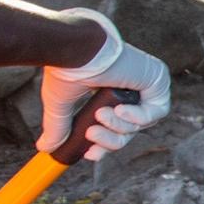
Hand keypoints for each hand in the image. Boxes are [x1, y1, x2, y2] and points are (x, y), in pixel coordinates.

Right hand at [37, 9, 170, 160]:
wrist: (75, 49)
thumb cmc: (67, 68)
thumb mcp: (61, 104)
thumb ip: (59, 126)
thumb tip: (45, 147)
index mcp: (108, 91)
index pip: (115, 127)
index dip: (105, 143)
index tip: (91, 154)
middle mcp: (129, 88)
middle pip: (129, 129)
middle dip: (110, 139)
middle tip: (91, 135)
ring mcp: (146, 83)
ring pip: (141, 123)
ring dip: (119, 125)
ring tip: (101, 114)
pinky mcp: (158, 80)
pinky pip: (157, 112)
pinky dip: (138, 117)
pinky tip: (120, 110)